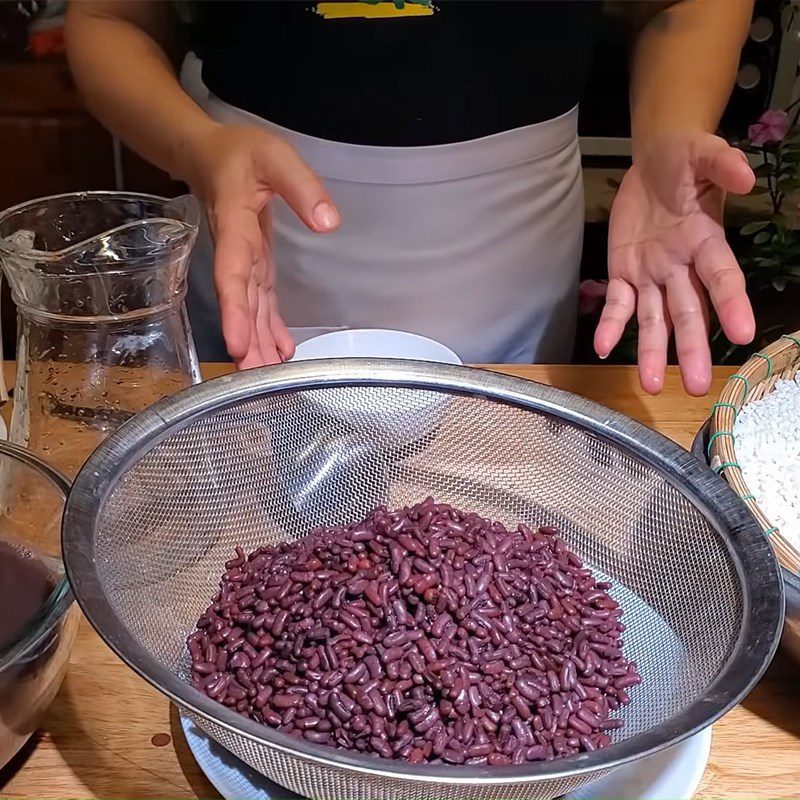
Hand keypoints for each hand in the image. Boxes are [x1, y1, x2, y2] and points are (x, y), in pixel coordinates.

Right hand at [183, 124, 339, 368]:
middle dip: (247, 342)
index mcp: (235, 228)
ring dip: (257, 344)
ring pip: (250, 309)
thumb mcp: (274, 157)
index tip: (237, 344)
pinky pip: (260, 302)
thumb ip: (301, 187)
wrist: (210, 156)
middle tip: (255, 381)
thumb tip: (328, 223)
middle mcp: (236, 253)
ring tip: (266, 380)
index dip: (235, 312)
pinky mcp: (255, 266)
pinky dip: (268, 329)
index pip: (233, 276)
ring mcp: (244, 263)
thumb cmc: (240, 153)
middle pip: (241, 304)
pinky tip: (279, 354)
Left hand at [595, 132, 755, 395]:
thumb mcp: (702, 153)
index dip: (732, 305)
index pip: (722, 278)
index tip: (743, 334)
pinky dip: (611, 326)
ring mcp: (651, 275)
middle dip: (692, 348)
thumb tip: (745, 178)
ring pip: (654, 319)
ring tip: (653, 385)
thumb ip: (722, 164)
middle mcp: (681, 267)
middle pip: (688, 312)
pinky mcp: (624, 273)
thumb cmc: (685, 159)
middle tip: (699, 386)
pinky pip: (617, 305)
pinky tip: (604, 348)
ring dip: (654, 352)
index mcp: (705, 242)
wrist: (654, 162)